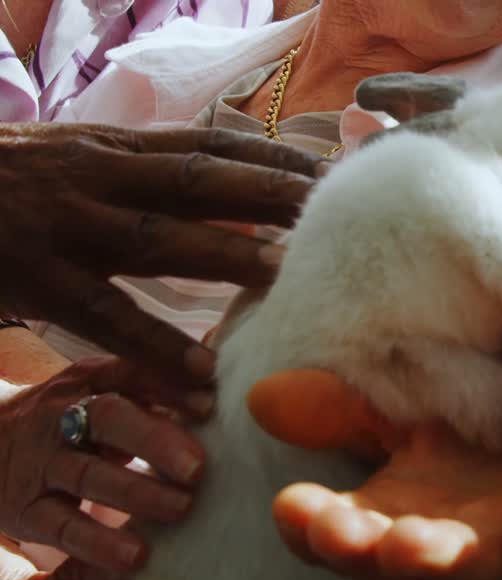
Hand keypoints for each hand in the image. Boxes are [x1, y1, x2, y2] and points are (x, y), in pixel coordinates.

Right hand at [0, 123, 325, 384]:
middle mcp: (93, 176)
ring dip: (226, 255)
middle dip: (267, 196)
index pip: (205, 147)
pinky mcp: (35, 277)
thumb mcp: (75, 160)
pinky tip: (200, 371)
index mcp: (108, 148)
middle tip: (330, 218)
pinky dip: (155, 344)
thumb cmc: (7, 184)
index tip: (328, 173)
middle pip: (199, 182)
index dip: (270, 158)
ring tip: (287, 276)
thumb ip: (140, 173)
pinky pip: (105, 314)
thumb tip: (220, 190)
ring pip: (160, 238)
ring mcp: (64, 225)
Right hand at [0, 358, 207, 573]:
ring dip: (137, 493)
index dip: (170, 385)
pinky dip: (100, 546)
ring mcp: (42, 465)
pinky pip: (64, 529)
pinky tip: (136, 558)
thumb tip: (217, 370)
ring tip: (181, 508)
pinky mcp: (27, 511)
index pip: (131, 372)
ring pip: (89, 476)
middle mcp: (63, 417)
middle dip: (156, 441)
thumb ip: (156, 386)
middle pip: (109, 420)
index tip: (211, 402)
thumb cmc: (71, 420)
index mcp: (90, 382)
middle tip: (199, 468)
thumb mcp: (102, 393)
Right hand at [252, 369, 501, 579]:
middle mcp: (439, 545)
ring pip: (466, 570)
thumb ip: (344, 410)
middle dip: (361, 555)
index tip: (288, 506)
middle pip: (391, 571)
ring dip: (437, 560)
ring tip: (414, 542)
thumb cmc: (467, 435)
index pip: (333, 537)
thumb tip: (264, 396)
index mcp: (386, 519)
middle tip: (337, 534)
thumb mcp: (400, 415)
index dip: (309, 529)